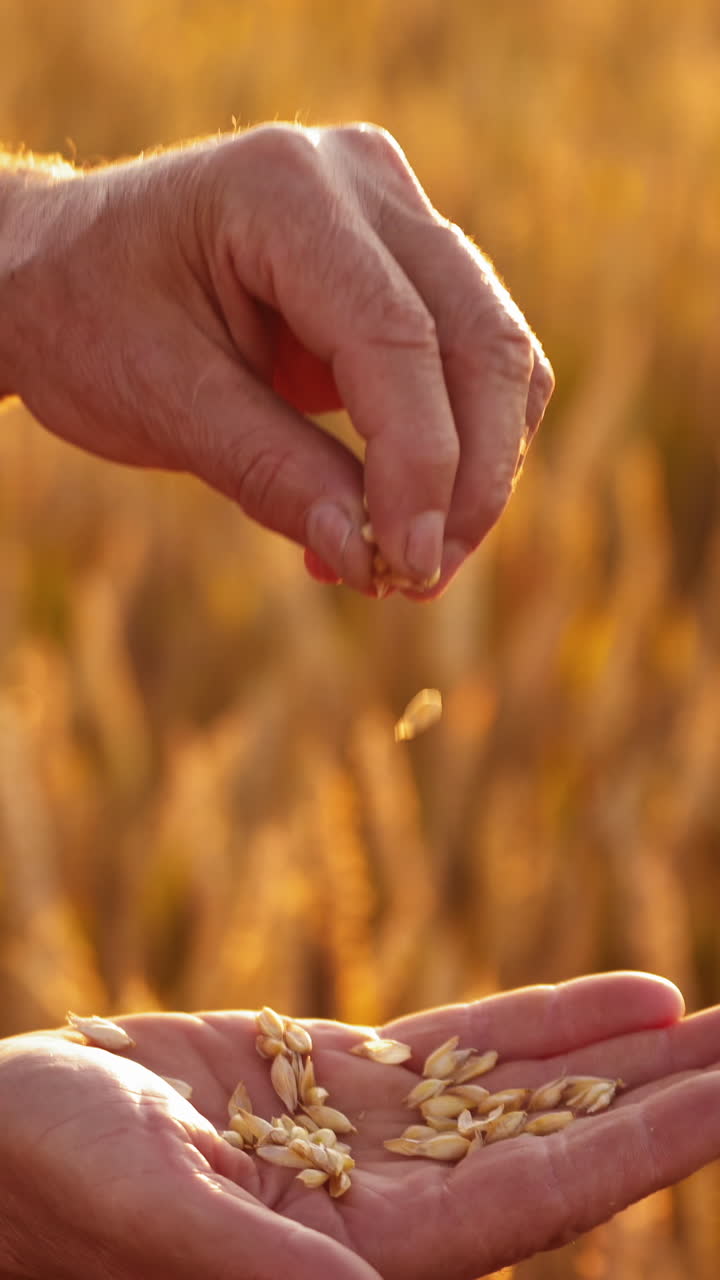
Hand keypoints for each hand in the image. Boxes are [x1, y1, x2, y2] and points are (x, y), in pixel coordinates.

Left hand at [0, 124, 552, 595]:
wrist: (57, 270)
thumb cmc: (87, 320)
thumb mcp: (164, 402)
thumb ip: (272, 473)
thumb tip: (372, 558)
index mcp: (284, 189)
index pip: (399, 337)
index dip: (421, 463)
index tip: (410, 566)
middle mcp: (360, 178)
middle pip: (480, 339)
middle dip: (469, 478)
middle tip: (420, 579)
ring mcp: (392, 210)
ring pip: (496, 352)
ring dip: (474, 470)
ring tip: (402, 560)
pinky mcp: (403, 260)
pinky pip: (471, 359)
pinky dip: (453, 444)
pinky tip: (391, 511)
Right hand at [2, 973, 718, 1279]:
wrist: (5, 1137)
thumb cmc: (46, 1178)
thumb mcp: (148, 1201)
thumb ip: (262, 1258)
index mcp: (363, 1260)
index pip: (543, 1201)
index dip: (650, 1147)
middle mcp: (393, 1208)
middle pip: (566, 1147)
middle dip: (671, 1099)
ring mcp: (376, 1140)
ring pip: (534, 1091)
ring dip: (631, 1057)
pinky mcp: (342, 1081)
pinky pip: (470, 1048)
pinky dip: (551, 1024)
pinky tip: (630, 1001)